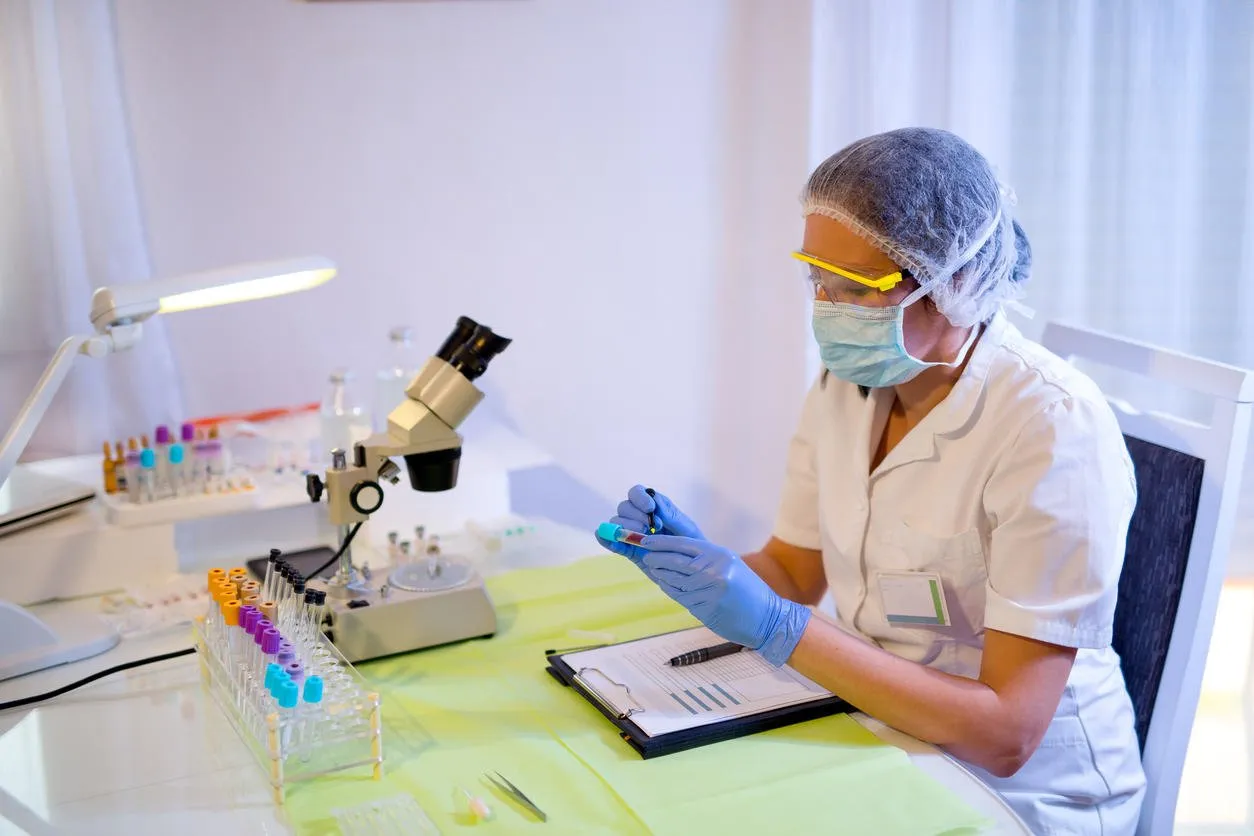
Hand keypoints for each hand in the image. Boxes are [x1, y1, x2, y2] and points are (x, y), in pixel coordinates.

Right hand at [596, 485, 704, 563]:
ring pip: (616, 523)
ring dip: (624, 528)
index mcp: (654, 507)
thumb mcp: (686, 528)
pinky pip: (613, 542)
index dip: (639, 498)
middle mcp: (640, 517)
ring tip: (641, 539)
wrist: (693, 568)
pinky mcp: (629, 550)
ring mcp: (632, 534)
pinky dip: (606, 539)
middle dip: (634, 516)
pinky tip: (603, 537)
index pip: (636, 493)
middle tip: (650, 528)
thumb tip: (654, 500)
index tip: (650, 509)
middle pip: (624, 507)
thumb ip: (670, 515)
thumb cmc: (692, 544)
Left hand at [635, 534, 810, 666]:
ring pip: (674, 579)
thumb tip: (675, 553)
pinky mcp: (704, 608)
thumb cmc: (748, 590)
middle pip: (675, 561)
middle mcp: (713, 570)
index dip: (662, 542)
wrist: (767, 617)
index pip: (684, 544)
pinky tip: (665, 584)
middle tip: (646, 555)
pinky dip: (669, 588)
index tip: (647, 541)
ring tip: (654, 568)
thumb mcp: (730, 565)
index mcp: (719, 555)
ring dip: (661, 574)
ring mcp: (708, 590)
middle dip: (657, 557)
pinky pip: (680, 596)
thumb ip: (705, 558)